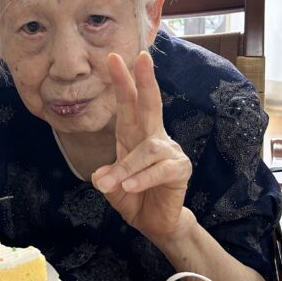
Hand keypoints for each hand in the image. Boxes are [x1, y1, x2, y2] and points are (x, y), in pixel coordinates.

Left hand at [91, 51, 191, 241]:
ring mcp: (169, 152)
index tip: (113, 58)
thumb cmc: (134, 198)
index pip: (128, 105)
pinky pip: (160, 170)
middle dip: (145, 81)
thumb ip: (106, 179)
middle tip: (142, 57)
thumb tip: (102, 177)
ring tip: (112, 184)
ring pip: (147, 150)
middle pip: (150, 105)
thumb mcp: (112, 188)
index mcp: (134, 135)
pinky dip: (142, 178)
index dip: (122, 82)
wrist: (155, 223)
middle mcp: (153, 138)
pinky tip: (130, 187)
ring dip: (127, 167)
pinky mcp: (180, 169)